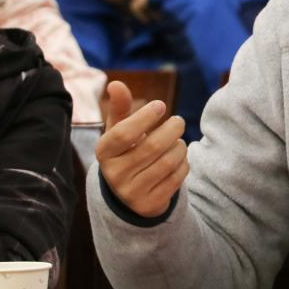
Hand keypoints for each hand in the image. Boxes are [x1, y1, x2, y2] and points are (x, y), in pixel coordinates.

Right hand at [96, 80, 188, 217]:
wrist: (129, 192)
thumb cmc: (126, 150)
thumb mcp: (119, 130)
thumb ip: (120, 107)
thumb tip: (116, 83)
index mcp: (104, 152)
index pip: (123, 133)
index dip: (145, 117)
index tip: (161, 105)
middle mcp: (114, 174)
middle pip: (152, 147)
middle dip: (172, 129)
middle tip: (179, 121)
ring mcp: (131, 192)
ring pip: (168, 162)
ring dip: (180, 146)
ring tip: (179, 141)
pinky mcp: (149, 205)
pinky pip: (177, 177)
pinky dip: (184, 163)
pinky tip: (179, 159)